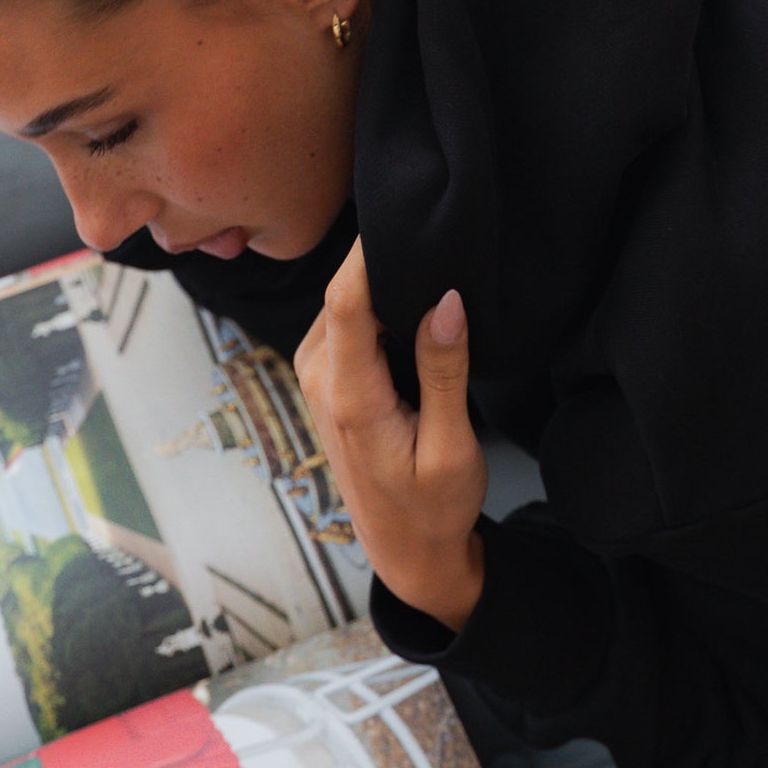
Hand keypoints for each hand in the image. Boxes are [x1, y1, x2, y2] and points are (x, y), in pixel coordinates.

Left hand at [295, 240, 487, 631]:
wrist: (405, 552)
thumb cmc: (433, 506)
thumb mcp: (451, 446)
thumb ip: (444, 371)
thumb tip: (446, 299)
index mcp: (350, 396)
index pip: (347, 299)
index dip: (369, 252)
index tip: (405, 215)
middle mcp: (320, 379)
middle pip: (341, 292)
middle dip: (380, 260)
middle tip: (433, 232)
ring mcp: (316, 377)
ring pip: (343, 303)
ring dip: (378, 282)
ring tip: (429, 260)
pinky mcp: (326, 378)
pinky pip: (345, 321)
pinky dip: (373, 305)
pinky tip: (411, 300)